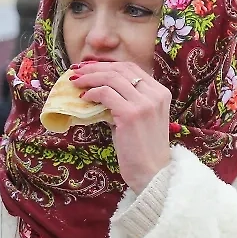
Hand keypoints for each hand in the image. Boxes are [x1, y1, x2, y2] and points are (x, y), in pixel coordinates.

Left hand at [70, 61, 172, 191]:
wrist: (152, 172)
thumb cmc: (142, 149)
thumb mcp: (139, 118)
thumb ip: (126, 101)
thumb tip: (98, 89)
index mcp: (161, 93)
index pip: (131, 68)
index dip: (107, 65)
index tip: (89, 68)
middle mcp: (155, 94)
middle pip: (120, 69)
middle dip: (95, 68)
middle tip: (77, 72)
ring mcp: (144, 104)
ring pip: (112, 78)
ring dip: (90, 78)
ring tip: (76, 83)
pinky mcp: (131, 114)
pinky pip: (106, 94)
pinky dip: (92, 93)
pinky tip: (84, 98)